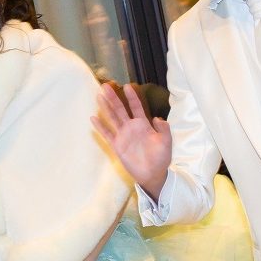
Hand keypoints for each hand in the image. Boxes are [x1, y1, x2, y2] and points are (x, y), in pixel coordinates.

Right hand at [91, 82, 171, 199]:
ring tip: (99, 96)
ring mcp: (123, 136)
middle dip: (114, 98)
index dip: (132, 97)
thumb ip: (164, 129)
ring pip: (112, 118)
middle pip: (120, 109)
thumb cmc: (161, 158)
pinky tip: (93, 118)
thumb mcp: (166, 142)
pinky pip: (107, 134)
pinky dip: (100, 127)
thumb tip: (158, 118)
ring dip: (106, 108)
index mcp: (143, 124)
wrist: (153, 174)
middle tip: (106, 86)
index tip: (127, 86)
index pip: (136, 107)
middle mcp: (131, 127)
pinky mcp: (117, 145)